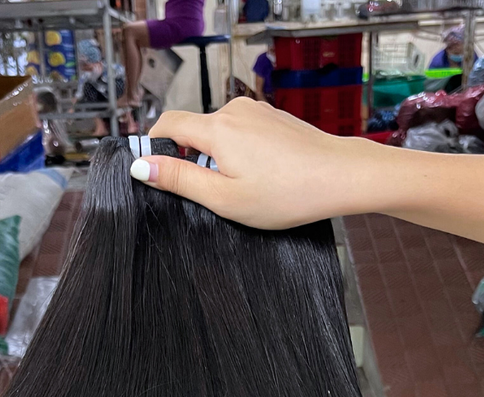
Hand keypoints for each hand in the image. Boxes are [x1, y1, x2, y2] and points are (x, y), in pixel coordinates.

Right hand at [133, 97, 380, 228]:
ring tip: (245, 189)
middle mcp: (234, 110)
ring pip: (221, 134)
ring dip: (220, 159)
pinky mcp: (274, 118)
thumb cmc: (286, 193)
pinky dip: (242, 154)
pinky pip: (244, 134)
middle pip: (195, 131)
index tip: (156, 171)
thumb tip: (143, 166)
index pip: (167, 124)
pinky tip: (263, 177)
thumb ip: (180, 179)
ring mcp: (257, 112)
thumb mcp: (224, 198)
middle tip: (212, 196)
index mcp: (216, 128)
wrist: (340, 176)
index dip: (154, 146)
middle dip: (193, 160)